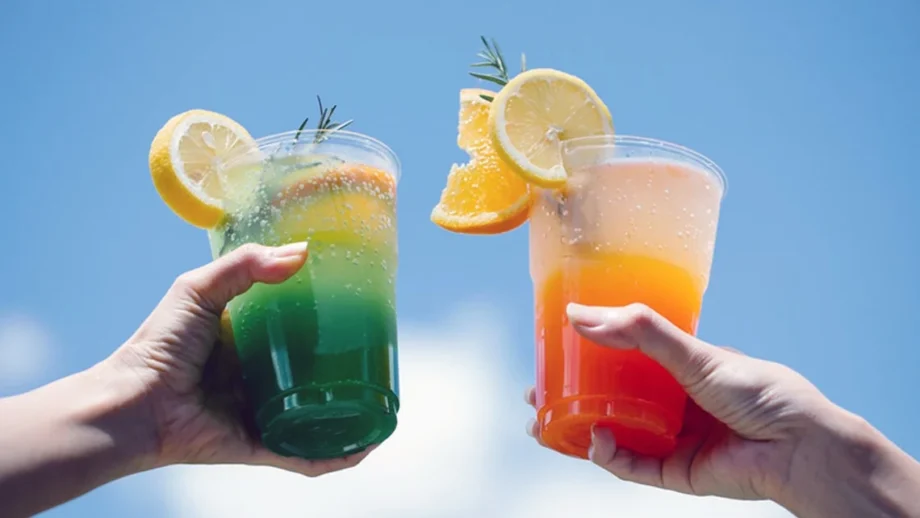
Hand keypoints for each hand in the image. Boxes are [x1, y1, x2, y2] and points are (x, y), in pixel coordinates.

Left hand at [107, 242, 374, 475]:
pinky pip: (305, 454)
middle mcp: (260, 379)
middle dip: (347, 367)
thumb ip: (244, 266)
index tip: (357, 308)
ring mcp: (262, 414)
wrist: (132, 404)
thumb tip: (302, 253)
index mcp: (249, 343)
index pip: (297, 330)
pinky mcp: (260, 446)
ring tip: (382, 403)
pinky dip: (335, 454)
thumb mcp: (199, 289)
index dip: (327, 320)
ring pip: (318, 415)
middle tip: (378, 352)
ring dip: (351, 414)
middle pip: (314, 373)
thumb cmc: (158, 346)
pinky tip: (364, 445)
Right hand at [524, 302, 836, 502]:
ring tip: (544, 423)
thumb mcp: (694, 352)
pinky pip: (630, 466)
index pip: (623, 359)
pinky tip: (595, 442)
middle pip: (609, 400)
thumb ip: (640, 332)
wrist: (798, 447)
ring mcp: (671, 439)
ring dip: (577, 430)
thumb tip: (581, 314)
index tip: (553, 349)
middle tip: (536, 393)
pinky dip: (608, 456)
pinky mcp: (673, 473)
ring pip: (612, 435)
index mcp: (679, 368)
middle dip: (570, 398)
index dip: (587, 355)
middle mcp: (671, 403)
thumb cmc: (760, 392)